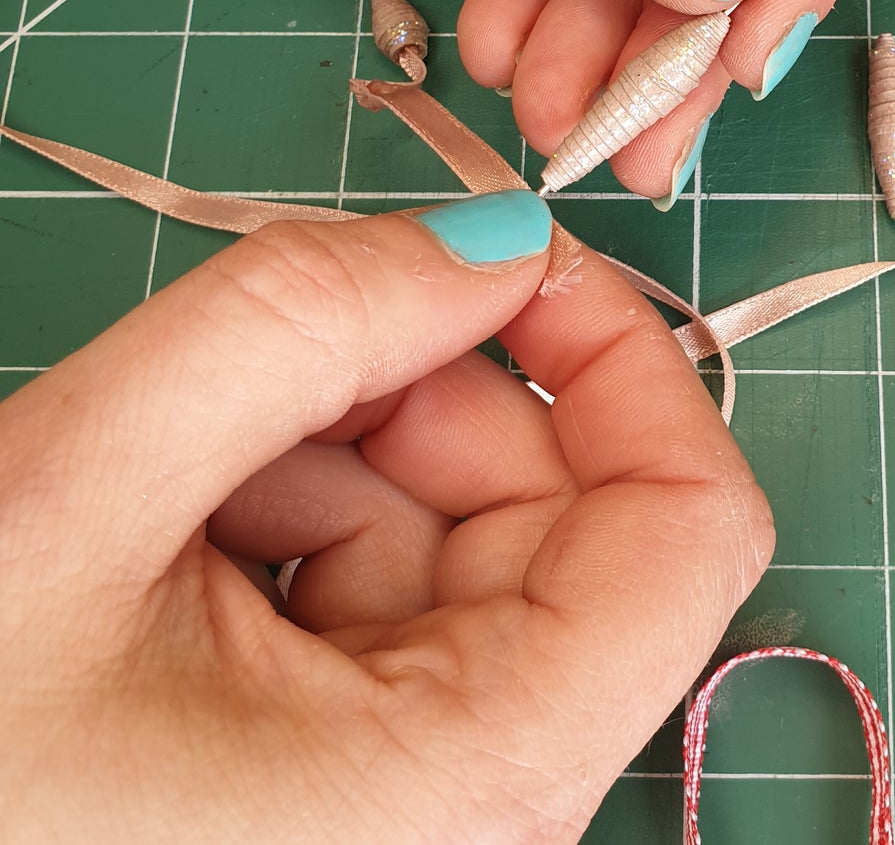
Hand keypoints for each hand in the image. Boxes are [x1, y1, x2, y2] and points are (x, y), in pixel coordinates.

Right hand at [0, 192, 771, 841]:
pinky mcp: (345, 775)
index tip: (518, 259)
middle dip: (438, 392)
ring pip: (463, 540)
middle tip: (285, 339)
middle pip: (566, 521)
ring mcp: (411, 796)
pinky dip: (299, 510)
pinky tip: (171, 525)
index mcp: (472, 783)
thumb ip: (300, 322)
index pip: (690, 532)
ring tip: (173, 462)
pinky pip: (382, 588)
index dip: (626, 362)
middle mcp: (478, 810)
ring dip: (341, 446)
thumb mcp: (76, 497)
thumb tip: (492, 235)